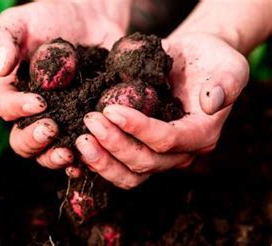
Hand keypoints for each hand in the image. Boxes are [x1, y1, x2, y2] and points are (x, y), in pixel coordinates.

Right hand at [0, 1, 130, 167]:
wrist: (88, 19)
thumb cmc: (48, 18)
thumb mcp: (21, 21)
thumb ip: (5, 39)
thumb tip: (0, 67)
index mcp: (12, 92)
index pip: (6, 108)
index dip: (18, 109)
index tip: (39, 102)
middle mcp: (31, 115)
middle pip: (22, 141)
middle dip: (34, 140)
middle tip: (52, 129)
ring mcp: (59, 124)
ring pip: (47, 154)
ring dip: (55, 158)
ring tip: (70, 153)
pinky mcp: (83, 128)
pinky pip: (80, 152)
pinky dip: (83, 160)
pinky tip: (92, 159)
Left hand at [76, 33, 248, 188]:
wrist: (191, 60)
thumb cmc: (209, 59)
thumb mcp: (228, 64)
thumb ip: (226, 82)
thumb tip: (212, 101)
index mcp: (201, 134)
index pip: (167, 140)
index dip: (138, 129)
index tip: (110, 110)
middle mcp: (180, 152)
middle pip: (145, 162)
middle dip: (114, 144)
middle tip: (90, 120)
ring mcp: (158, 155)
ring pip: (130, 175)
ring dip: (103, 161)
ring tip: (80, 139)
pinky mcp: (140, 151)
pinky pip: (118, 168)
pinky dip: (98, 162)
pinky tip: (78, 149)